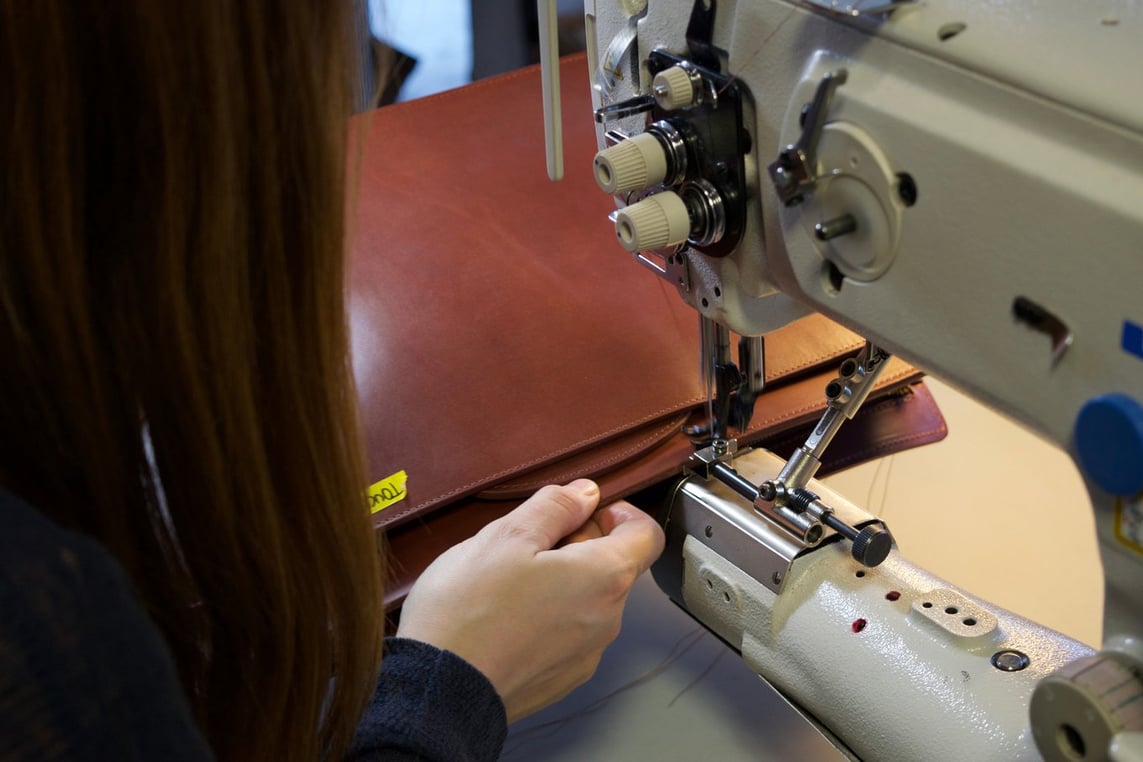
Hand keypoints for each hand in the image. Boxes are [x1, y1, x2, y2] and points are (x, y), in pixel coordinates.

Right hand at [396, 479, 664, 721]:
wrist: (439, 692)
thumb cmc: (469, 610)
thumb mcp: (506, 536)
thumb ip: (555, 507)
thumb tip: (585, 493)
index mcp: (604, 578)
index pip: (646, 535)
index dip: (618, 514)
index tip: (580, 512)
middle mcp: (607, 620)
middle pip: (613, 568)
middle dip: (577, 546)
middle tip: (526, 545)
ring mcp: (586, 655)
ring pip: (587, 602)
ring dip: (560, 583)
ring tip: (506, 584)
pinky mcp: (561, 680)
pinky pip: (567, 635)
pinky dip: (546, 618)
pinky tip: (504, 618)